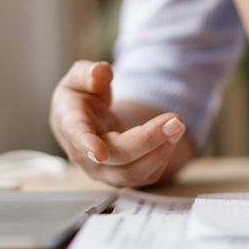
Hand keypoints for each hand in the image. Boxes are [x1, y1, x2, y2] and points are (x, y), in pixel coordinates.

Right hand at [49, 60, 190, 186]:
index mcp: (70, 124)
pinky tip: (171, 137)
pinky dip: (161, 158)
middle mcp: (84, 154)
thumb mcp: (78, 78)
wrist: (83, 120)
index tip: (99, 152)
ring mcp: (103, 170)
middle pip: (117, 156)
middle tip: (176, 121)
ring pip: (133, 173)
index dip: (87, 144)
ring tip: (178, 127)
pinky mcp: (121, 176)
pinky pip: (144, 177)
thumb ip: (87, 73)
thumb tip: (100, 72)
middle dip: (149, 139)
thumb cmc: (80, 97)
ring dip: (160, 152)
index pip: (77, 136)